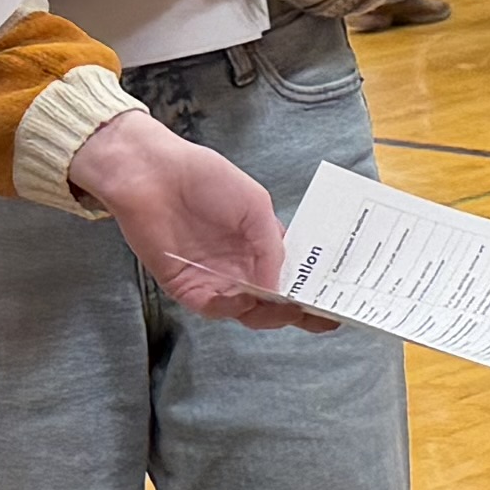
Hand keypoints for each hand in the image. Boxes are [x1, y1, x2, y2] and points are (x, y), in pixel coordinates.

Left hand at [67, 111, 334, 329]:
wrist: (154, 174)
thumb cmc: (205, 179)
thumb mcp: (256, 206)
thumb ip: (272, 248)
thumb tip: (281, 288)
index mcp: (261, 245)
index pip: (292, 277)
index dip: (312, 293)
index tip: (336, 306)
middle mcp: (240, 266)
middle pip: (274, 303)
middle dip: (296, 312)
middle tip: (316, 316)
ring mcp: (214, 278)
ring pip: (248, 312)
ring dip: (267, 314)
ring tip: (283, 307)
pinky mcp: (186, 286)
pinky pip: (214, 309)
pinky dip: (230, 308)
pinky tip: (240, 298)